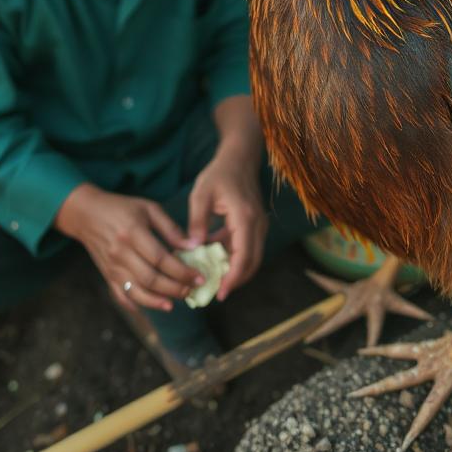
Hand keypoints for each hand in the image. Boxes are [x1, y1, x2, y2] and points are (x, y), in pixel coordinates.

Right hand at [55, 184, 203, 311]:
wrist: (87, 214)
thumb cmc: (122, 208)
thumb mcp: (149, 209)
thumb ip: (170, 228)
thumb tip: (193, 246)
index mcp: (133, 233)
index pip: (161, 259)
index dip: (182, 271)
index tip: (199, 277)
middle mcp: (121, 253)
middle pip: (150, 279)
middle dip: (175, 288)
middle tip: (192, 290)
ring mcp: (112, 267)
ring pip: (137, 292)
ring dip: (158, 301)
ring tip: (176, 301)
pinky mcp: (107, 276)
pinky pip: (122, 296)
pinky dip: (137, 305)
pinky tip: (153, 306)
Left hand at [187, 151, 266, 300]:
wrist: (239, 158)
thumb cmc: (219, 174)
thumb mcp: (202, 194)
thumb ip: (197, 221)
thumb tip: (193, 248)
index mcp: (245, 217)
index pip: (243, 256)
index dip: (233, 278)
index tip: (220, 293)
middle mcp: (257, 224)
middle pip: (252, 262)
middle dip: (235, 281)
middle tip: (215, 293)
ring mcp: (259, 225)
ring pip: (252, 257)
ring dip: (235, 271)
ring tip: (213, 282)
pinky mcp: (255, 225)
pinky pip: (248, 248)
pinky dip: (234, 258)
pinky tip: (214, 260)